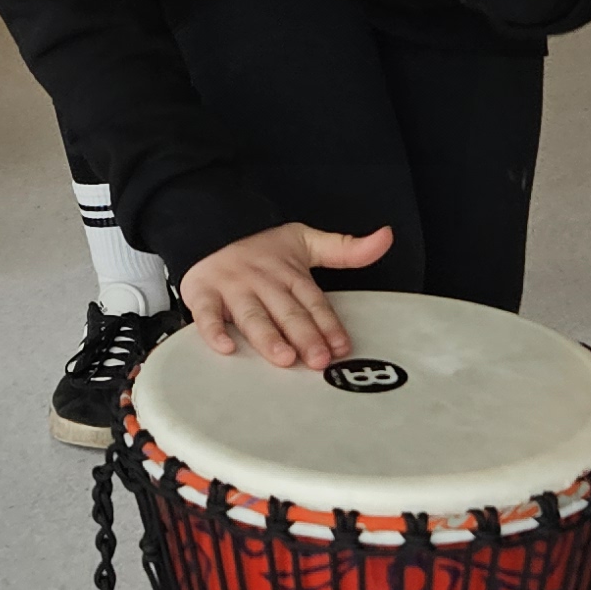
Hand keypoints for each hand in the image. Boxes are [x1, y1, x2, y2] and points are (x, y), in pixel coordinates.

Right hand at [181, 222, 396, 370]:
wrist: (211, 229)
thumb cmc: (262, 250)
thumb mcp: (306, 241)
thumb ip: (346, 248)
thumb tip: (387, 236)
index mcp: (288, 271)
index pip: (312, 301)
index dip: (328, 324)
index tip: (341, 347)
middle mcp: (262, 279)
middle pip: (286, 311)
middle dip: (304, 335)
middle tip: (318, 360)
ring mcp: (232, 287)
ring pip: (252, 315)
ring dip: (268, 337)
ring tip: (284, 357)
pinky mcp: (203, 293)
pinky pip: (206, 313)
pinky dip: (213, 330)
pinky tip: (226, 348)